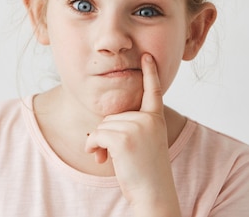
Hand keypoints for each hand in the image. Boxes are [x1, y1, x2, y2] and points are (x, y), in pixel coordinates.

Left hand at [84, 53, 180, 214]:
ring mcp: (136, 127)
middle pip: (113, 116)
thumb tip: (94, 131)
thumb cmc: (146, 173)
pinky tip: (102, 159)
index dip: (150, 73)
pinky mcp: (123, 137)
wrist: (154, 194)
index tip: (146, 55)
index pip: (153, 92)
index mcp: (156, 120)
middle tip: (120, 156)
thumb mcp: (143, 144)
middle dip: (108, 136)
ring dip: (100, 144)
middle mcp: (148, 119)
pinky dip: (93, 147)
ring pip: (102, 126)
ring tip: (115, 160)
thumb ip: (129, 128)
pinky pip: (96, 135)